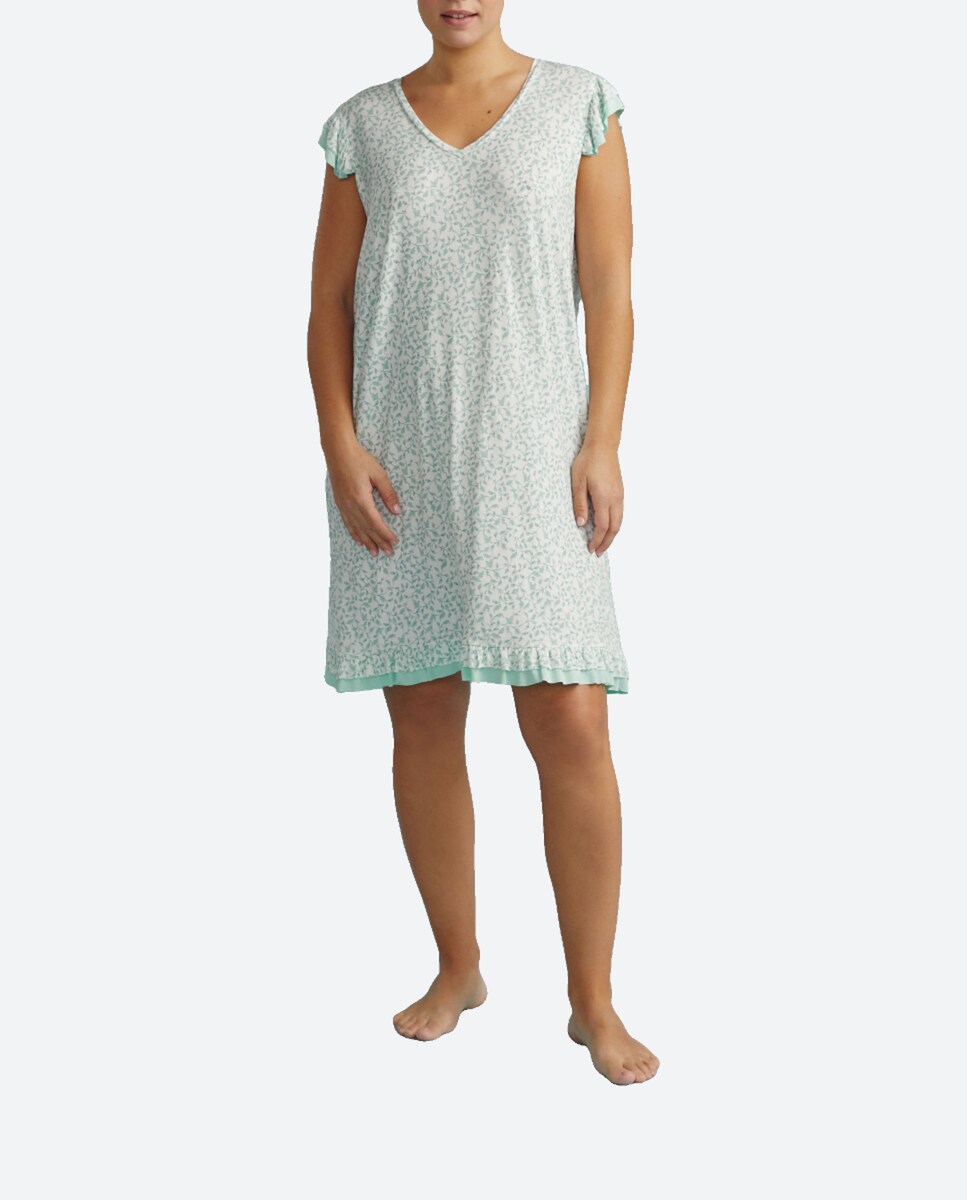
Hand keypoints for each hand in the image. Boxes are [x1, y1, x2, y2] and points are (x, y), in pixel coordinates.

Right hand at [327, 441, 401, 556]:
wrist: (338, 452)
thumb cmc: (360, 460)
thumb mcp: (379, 474)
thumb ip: (388, 494)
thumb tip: (397, 511)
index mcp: (361, 499)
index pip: (375, 522)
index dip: (385, 534)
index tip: (394, 541)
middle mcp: (350, 506)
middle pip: (366, 529)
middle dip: (378, 542)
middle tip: (388, 552)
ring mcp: (343, 506)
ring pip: (356, 529)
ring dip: (366, 542)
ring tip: (374, 553)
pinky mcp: (339, 503)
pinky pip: (347, 523)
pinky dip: (354, 534)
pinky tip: (359, 540)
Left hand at [571, 441, 623, 555]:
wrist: (603, 445)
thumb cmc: (587, 461)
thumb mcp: (577, 482)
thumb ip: (580, 504)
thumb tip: (581, 524)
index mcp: (604, 497)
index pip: (603, 526)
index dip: (597, 540)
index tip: (590, 548)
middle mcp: (615, 498)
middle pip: (615, 528)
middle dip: (606, 542)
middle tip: (598, 553)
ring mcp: (620, 495)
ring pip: (620, 522)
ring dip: (612, 535)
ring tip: (603, 544)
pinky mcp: (620, 492)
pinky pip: (620, 513)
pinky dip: (615, 525)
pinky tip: (608, 528)